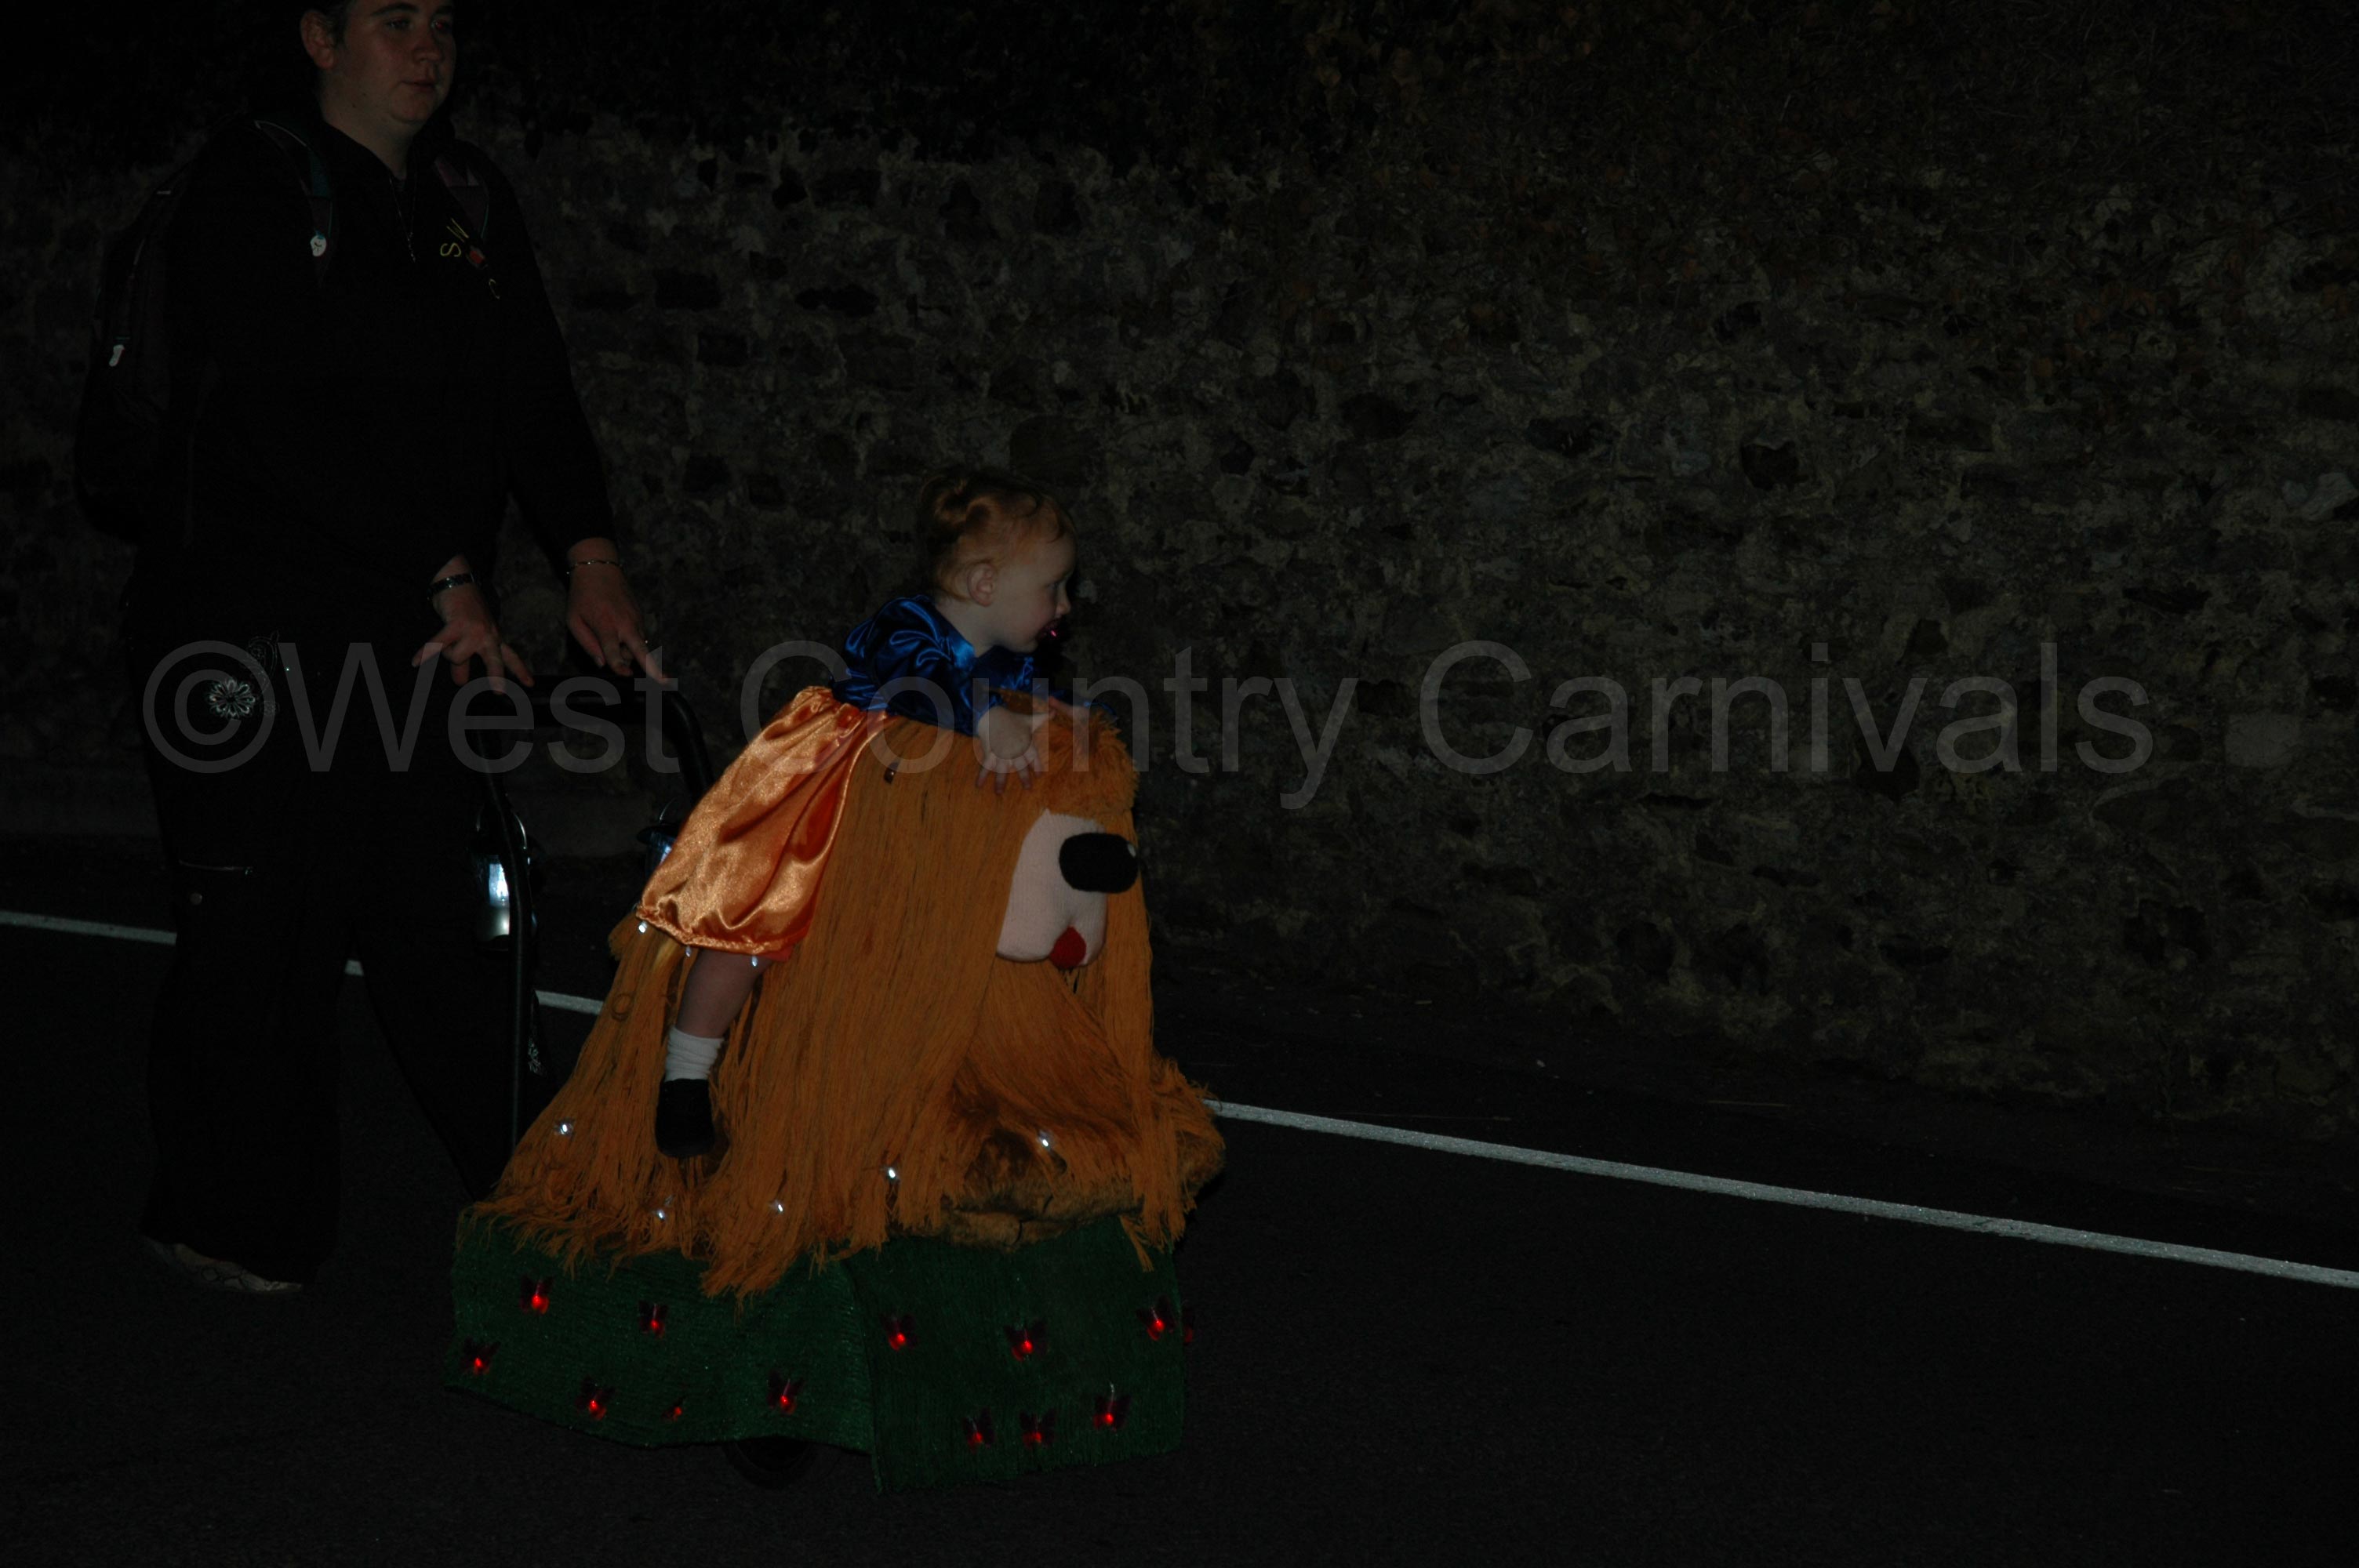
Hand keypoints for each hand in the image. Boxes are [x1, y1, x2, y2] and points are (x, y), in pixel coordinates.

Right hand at [416, 581, 534, 690]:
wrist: (457, 581)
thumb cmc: (463, 610)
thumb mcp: (468, 636)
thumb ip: (466, 661)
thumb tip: (460, 683)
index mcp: (494, 638)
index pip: (510, 657)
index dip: (520, 671)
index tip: (530, 684)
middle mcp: (488, 635)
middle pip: (495, 660)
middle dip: (496, 675)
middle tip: (498, 691)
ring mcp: (474, 629)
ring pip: (458, 657)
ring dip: (446, 653)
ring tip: (443, 644)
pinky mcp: (457, 624)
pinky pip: (438, 645)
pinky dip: (425, 653)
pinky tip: (415, 662)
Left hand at [565, 550, 664, 682]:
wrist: (599, 568)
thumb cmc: (582, 596)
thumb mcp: (574, 620)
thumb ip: (587, 644)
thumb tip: (602, 663)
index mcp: (606, 625)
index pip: (614, 651)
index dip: (619, 666)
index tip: (625, 675)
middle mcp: (625, 623)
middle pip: (641, 651)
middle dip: (653, 668)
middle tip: (664, 682)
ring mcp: (635, 619)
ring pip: (638, 647)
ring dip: (630, 653)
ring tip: (613, 645)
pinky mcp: (640, 616)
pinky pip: (638, 636)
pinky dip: (631, 642)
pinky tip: (618, 634)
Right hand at [974, 702, 1044, 791]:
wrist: (991, 713)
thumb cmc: (1012, 718)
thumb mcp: (1029, 719)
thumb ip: (1042, 718)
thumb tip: (1054, 711)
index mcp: (1025, 743)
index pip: (1033, 757)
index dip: (1037, 766)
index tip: (1039, 776)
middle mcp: (1014, 750)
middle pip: (1020, 767)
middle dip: (1024, 778)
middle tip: (1028, 788)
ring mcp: (1001, 753)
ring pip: (1002, 770)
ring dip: (1000, 782)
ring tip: (999, 793)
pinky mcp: (989, 752)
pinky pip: (985, 766)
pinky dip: (981, 776)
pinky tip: (978, 785)